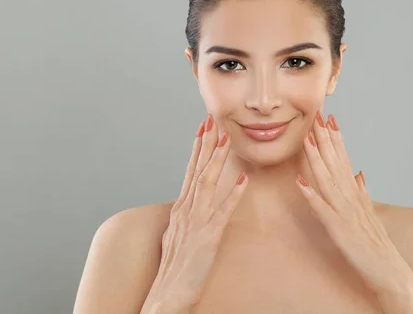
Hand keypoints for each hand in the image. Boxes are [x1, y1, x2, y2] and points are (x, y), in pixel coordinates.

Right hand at [141, 114, 248, 312]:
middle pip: (198, 170)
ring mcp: (196, 222)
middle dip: (207, 144)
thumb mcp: (175, 235)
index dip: (198, 148)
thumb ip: (181, 216)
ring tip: (227, 139)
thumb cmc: (174, 266)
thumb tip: (183, 203)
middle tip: (214, 120)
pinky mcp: (208, 237)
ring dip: (217, 160)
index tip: (204, 128)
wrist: (167, 292)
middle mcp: (186, 210)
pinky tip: (244, 180)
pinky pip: (223, 211)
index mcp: (180, 208)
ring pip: (208, 183)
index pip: (190, 171)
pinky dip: (234, 194)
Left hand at [295, 111, 411, 293]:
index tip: (329, 119)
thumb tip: (359, 174)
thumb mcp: (369, 214)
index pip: (344, 160)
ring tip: (307, 139)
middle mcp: (351, 198)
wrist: (391, 271)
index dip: (336, 139)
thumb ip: (362, 193)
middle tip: (317, 115)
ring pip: (328, 180)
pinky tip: (300, 182)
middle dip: (325, 139)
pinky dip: (311, 196)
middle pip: (335, 163)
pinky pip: (322, 210)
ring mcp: (345, 212)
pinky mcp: (339, 230)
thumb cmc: (377, 244)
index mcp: (356, 193)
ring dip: (316, 159)